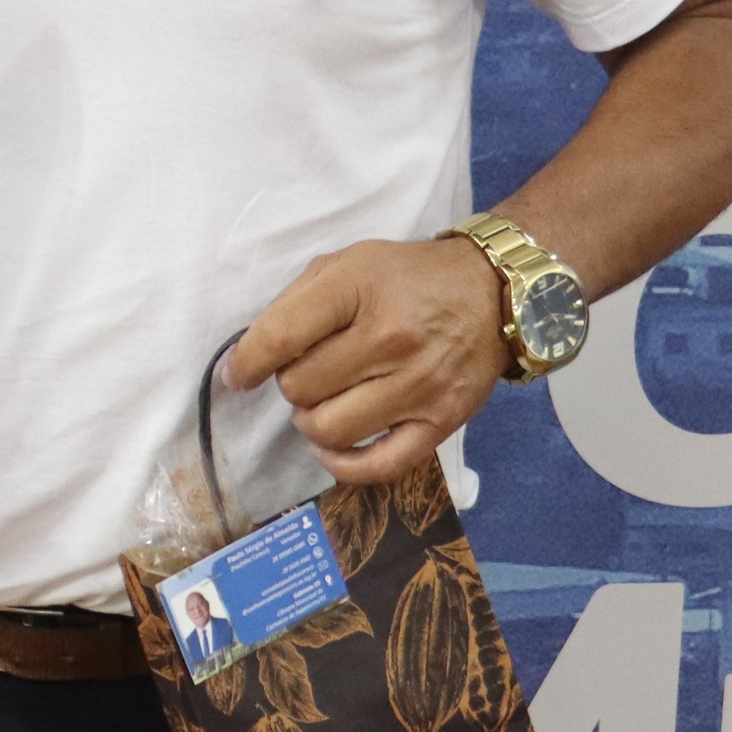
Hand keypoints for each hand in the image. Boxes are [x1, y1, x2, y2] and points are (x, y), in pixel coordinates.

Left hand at [224, 236, 512, 485]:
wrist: (492, 293)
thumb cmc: (406, 278)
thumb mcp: (348, 265)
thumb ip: (296, 305)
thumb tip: (249, 360)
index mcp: (359, 287)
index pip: (280, 337)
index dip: (247, 363)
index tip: (240, 373)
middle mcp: (391, 337)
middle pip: (300, 388)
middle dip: (291, 384)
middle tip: (309, 372)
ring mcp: (420, 384)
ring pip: (329, 429)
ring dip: (311, 421)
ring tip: (324, 402)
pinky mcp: (441, 422)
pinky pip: (377, 466)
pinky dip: (341, 464)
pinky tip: (331, 446)